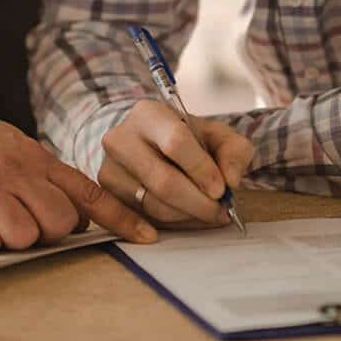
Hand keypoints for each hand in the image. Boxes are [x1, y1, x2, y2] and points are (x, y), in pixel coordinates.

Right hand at [0, 82, 156, 254]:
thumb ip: (44, 174)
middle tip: (23, 219)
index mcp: (32, 157)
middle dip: (48, 232)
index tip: (147, 238)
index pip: (87, 191)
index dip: (121, 217)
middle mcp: (13, 173)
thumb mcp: (11, 144)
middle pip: (59, 223)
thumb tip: (78, 211)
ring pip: (25, 238)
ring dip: (12, 239)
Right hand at [97, 100, 253, 228]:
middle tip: (220, 211)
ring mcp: (108, 168)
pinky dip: (162, 225)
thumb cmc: (185, 139)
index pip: (176, 142)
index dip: (201, 169)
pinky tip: (176, 223)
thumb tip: (231, 180)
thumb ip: (234, 151)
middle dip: (198, 203)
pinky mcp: (105, 194)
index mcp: (149, 114)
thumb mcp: (215, 134)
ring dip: (188, 217)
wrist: (147, 144)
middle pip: (163, 181)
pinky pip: (136, 218)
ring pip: (153, 205)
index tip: (222, 189)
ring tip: (208, 213)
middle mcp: (121, 138)